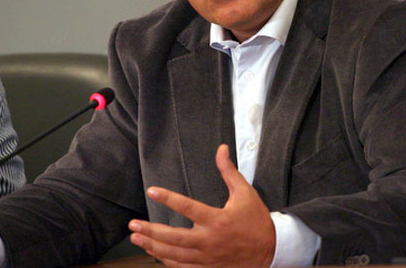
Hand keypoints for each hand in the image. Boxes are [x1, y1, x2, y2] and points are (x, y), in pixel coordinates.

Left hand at [129, 144, 274, 267]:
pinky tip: (155, 254)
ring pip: (174, 255)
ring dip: (153, 246)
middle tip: (133, 225)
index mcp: (217, 220)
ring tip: (137, 238)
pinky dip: (167, 261)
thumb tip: (221, 149)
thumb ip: (229, 171)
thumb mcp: (245, 192)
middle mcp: (209, 241)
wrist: (271, 250)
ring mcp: (207, 259)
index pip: (187, 207)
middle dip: (151, 231)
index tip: (152, 191)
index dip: (168, 198)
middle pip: (174, 237)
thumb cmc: (256, 220)